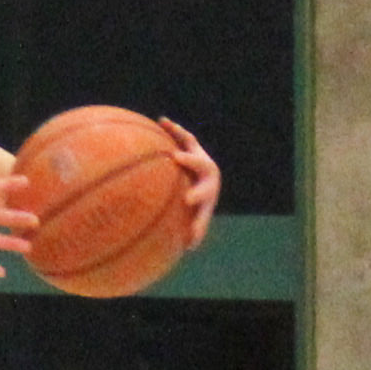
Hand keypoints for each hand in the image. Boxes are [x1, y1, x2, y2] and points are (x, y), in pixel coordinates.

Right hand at [164, 120, 223, 249]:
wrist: (207, 178)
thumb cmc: (201, 202)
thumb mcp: (198, 216)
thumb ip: (196, 228)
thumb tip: (189, 248)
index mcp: (210, 188)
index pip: (205, 191)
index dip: (197, 194)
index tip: (187, 199)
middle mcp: (207, 169)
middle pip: (201, 162)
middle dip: (191, 160)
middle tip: (177, 158)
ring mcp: (199, 155)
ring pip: (192, 144)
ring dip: (181, 135)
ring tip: (168, 128)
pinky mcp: (191, 144)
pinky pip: (181, 135)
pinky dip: (172, 128)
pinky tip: (160, 121)